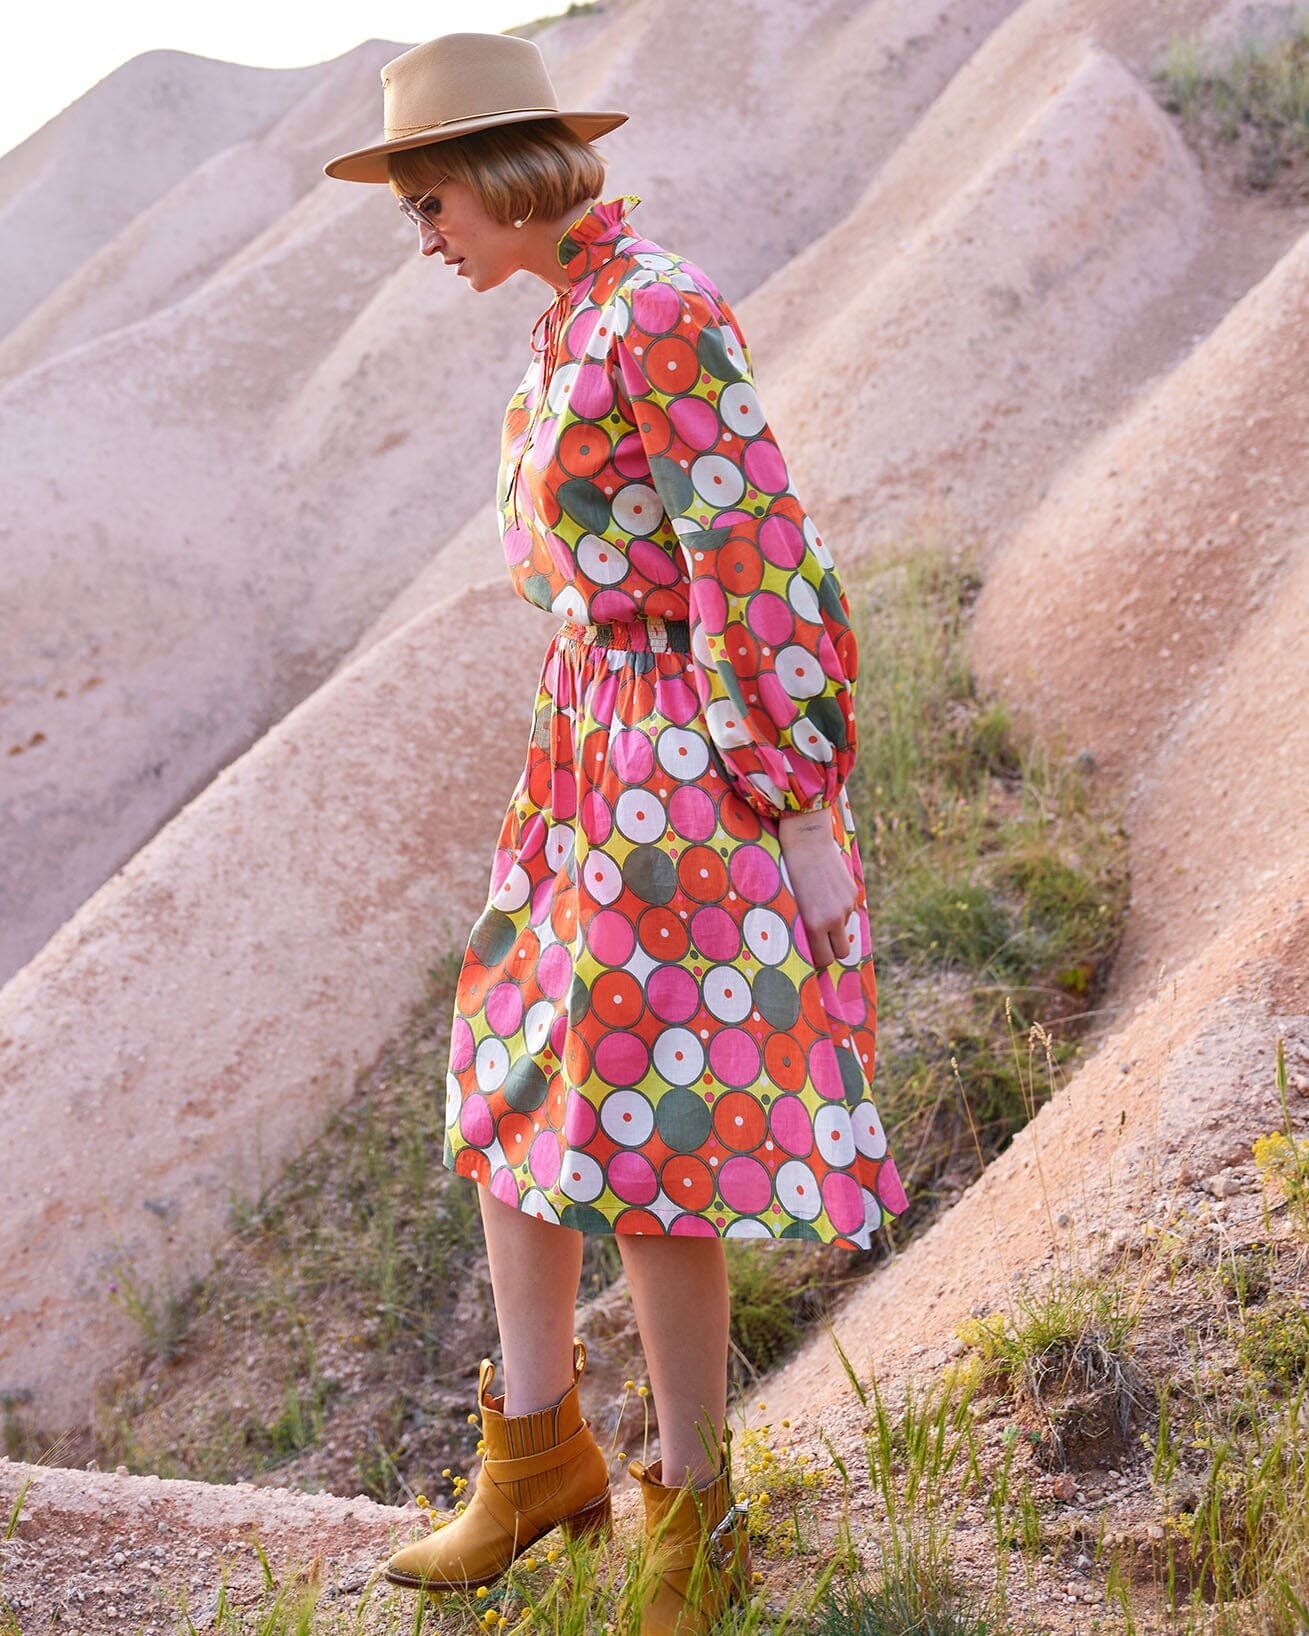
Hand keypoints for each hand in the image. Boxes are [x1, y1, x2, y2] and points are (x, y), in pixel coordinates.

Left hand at [777, 806, 859, 967]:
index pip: (825, 959)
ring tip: (819, 905)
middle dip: (834, 950)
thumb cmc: (791, 874)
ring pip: (845, 928)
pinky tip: (827, 892)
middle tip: (822, 940)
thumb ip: (806, 925)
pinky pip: (849, 910)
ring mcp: (846, 905)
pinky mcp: (853, 893)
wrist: (807, 842)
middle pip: (842, 953)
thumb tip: (813, 944)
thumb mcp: (794, 905)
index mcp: (815, 924)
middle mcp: (834, 918)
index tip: (814, 953)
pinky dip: (840, 907)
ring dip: (836, 924)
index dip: (820, 958)